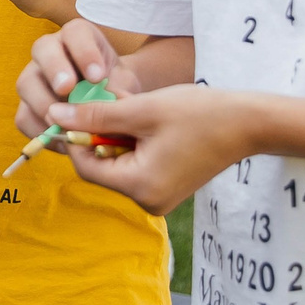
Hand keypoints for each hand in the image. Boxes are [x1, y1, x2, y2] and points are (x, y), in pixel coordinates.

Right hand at [14, 18, 129, 135]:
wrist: (108, 104)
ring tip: (69, 125)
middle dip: (55, 70)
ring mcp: (33, 76)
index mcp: (78, 37)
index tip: (98, 77)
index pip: (75, 33)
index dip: (84, 52)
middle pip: (42, 50)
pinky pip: (24, 116)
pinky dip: (42, 132)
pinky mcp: (26, 105)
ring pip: (26, 84)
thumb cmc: (117, 88)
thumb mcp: (125, 85)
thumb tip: (104, 106)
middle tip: (67, 90)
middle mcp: (50, 50)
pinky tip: (65, 141)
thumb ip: (117, 91)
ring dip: (45, 105)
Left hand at [41, 84, 260, 216]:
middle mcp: (148, 201)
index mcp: (141, 187)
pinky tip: (146, 122)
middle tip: (107, 103)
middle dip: (98, 135)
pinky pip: (137, 167)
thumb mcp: (142, 109)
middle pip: (102, 167)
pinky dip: (134, 145)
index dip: (75, 137)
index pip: (86, 167)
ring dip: (117, 137)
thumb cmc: (199, 113)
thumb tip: (55, 114)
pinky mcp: (169, 189)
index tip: (74, 109)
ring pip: (118, 165)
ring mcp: (160, 198)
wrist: (249, 123)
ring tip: (133, 109)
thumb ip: (96, 115)